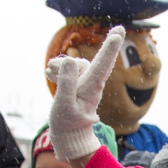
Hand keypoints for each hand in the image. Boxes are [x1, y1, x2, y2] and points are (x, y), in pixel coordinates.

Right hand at [45, 26, 124, 163]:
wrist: (69, 135)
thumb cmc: (68, 123)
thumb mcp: (64, 105)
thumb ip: (66, 82)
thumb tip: (70, 59)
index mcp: (92, 88)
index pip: (103, 64)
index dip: (110, 48)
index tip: (119, 33)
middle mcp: (92, 83)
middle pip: (81, 63)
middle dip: (65, 64)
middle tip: (50, 70)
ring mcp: (85, 83)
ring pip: (73, 65)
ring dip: (59, 68)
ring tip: (49, 74)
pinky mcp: (78, 84)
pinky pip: (69, 70)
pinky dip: (58, 70)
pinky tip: (49, 74)